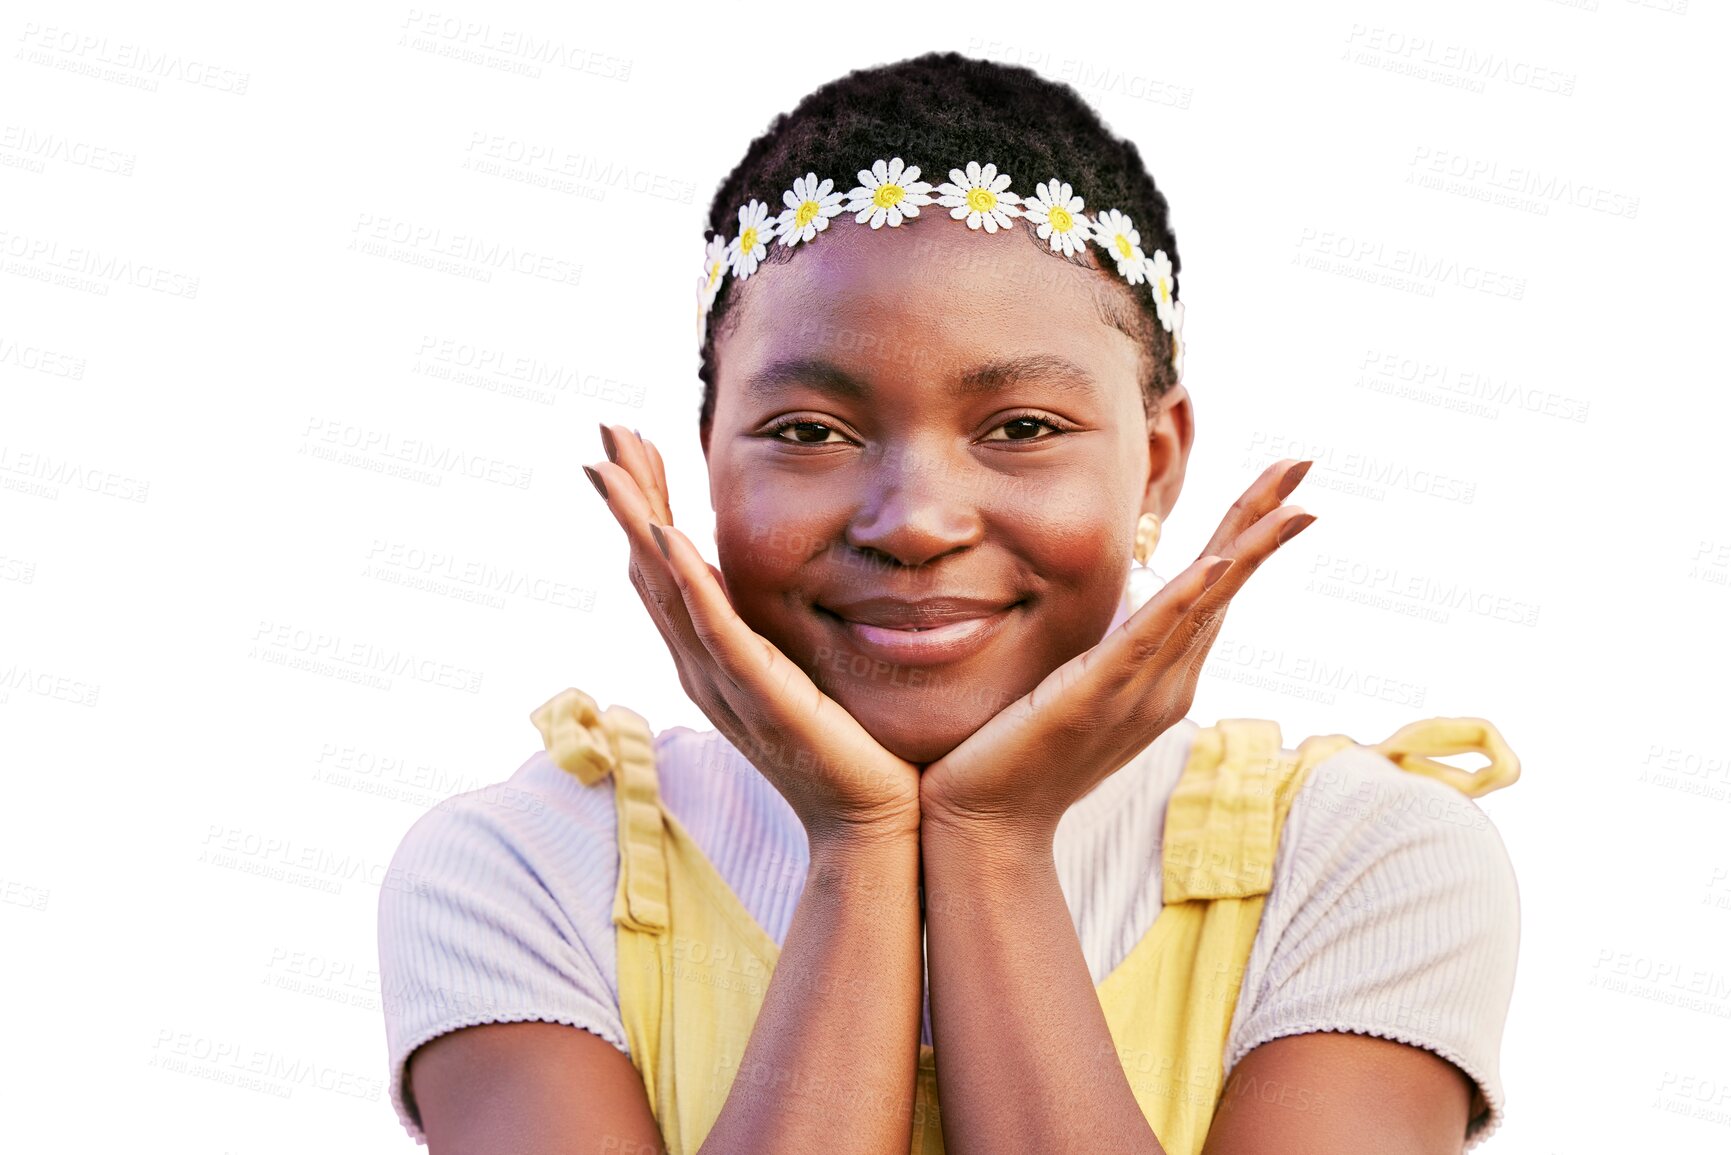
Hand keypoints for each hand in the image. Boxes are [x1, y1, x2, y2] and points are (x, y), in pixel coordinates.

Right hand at [585, 423, 921, 843]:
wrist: (873, 821)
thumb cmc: (857, 750)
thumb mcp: (813, 669)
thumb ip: (792, 628)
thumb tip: (808, 577)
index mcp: (715, 656)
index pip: (667, 567)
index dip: (645, 504)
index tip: (632, 447)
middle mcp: (704, 666)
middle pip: (649, 567)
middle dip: (627, 497)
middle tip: (604, 433)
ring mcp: (724, 681)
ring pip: (666, 589)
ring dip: (637, 523)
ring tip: (610, 467)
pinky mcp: (759, 694)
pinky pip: (715, 630)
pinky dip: (688, 581)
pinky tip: (668, 535)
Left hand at [918, 458, 1317, 845]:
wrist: (985, 824)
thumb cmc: (1015, 755)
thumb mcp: (1071, 686)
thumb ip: (1100, 649)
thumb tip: (1110, 603)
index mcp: (1161, 677)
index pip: (1213, 593)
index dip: (1246, 537)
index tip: (1281, 488)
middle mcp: (1166, 685)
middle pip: (1225, 588)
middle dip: (1263, 523)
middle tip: (1303, 464)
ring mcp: (1139, 693)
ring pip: (1204, 606)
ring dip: (1245, 548)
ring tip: (1287, 501)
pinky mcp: (1097, 698)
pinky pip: (1149, 640)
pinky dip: (1186, 599)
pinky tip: (1215, 563)